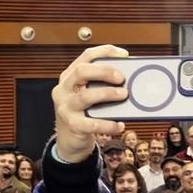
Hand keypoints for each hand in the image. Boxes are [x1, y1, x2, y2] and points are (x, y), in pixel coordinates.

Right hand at [52, 45, 128, 162]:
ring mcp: (66, 107)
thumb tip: (128, 79)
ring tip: (123, 95)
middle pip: (81, 72)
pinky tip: (119, 125)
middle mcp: (64, 89)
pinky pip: (92, 124)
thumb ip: (101, 84)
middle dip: (104, 72)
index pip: (86, 56)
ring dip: (107, 94)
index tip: (124, 55)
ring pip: (86, 96)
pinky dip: (108, 124)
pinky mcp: (72, 125)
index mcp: (69, 76)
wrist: (69, 140)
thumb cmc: (82, 112)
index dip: (105, 52)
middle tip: (121, 78)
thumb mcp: (87, 94)